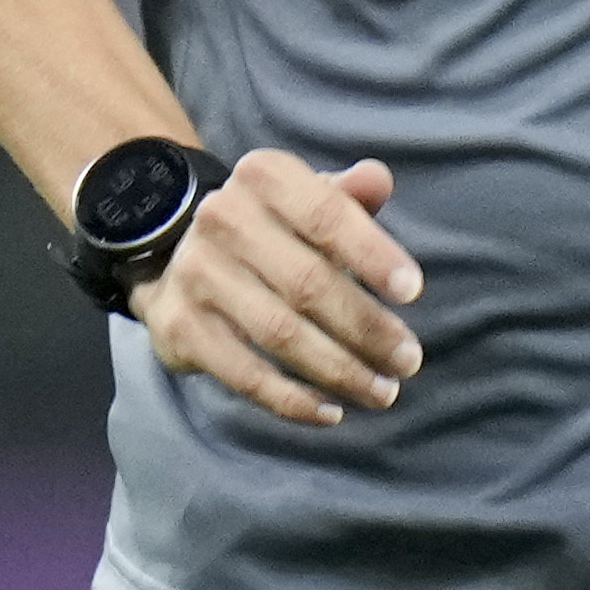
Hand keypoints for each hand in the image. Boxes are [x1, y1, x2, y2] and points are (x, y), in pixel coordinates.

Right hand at [141, 148, 421, 426]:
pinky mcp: (180, 326)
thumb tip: (378, 179)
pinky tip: (331, 412)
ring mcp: (196, 273)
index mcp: (263, 177)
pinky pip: (245, 373)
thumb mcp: (306, 201)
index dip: (372, 254)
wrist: (177, 260)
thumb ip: (346, 196)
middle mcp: (222, 218)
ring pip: (280, 333)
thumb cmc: (271, 231)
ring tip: (381, 391)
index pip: (325, 215)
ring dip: (339, 370)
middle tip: (408, 360)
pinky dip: (292, 400)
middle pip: (307, 282)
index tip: (412, 291)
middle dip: (366, 327)